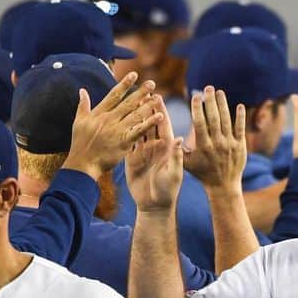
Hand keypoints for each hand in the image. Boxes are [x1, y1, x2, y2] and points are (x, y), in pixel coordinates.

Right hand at [62, 73, 162, 180]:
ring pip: (135, 115)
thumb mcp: (78, 121)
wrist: (82, 163)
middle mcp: (109, 119)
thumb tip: (82, 90)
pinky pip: (139, 131)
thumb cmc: (79, 144)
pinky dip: (149, 123)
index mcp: (99, 113)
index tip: (134, 74)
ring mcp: (117, 130)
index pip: (114, 95)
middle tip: (152, 83)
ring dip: (147, 105)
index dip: (124, 84)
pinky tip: (159, 116)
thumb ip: (83, 105)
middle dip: (140, 92)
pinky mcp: (124, 142)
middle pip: (127, 103)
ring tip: (158, 97)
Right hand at [125, 96, 183, 212]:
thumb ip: (175, 156)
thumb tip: (178, 138)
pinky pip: (128, 141)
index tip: (157, 96)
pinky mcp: (132, 159)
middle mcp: (155, 147)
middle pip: (150, 123)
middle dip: (147, 108)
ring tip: (130, 101)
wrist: (154, 206)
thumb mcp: (173, 174)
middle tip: (142, 91)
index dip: (160, 111)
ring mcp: (144, 152)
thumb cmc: (168, 191)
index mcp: (167, 148)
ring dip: (135, 116)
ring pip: (139, 129)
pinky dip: (125, 130)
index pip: (163, 125)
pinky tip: (119, 119)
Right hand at [183, 86, 246, 191]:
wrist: (223, 186)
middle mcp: (217, 144)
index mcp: (203, 146)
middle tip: (208, 88)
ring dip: (223, 105)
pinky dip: (241, 117)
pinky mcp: (241, 146)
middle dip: (210, 102)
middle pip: (214, 118)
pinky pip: (241, 129)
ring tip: (219, 92)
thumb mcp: (187, 163)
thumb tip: (169, 135)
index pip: (200, 123)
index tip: (195, 96)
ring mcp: (230, 144)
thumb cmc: (202, 173)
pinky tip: (239, 105)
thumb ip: (178, 149)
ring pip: (227, 121)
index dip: (197, 108)